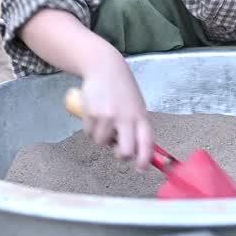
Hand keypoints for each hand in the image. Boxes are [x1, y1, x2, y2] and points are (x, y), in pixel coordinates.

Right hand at [19, 9, 153, 169]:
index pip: (147, 143)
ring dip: (101, 137)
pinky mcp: (92, 114)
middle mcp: (126, 118)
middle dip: (121, 155)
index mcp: (141, 116)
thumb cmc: (122, 89)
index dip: (145, 160)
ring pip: (102, 143)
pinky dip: (90, 128)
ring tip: (104, 120)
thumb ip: (136, 125)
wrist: (104, 67)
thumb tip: (136, 151)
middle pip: (125, 151)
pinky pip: (89, 133)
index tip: (141, 168)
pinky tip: (94, 113)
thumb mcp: (135, 105)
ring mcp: (108, 117)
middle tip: (118, 150)